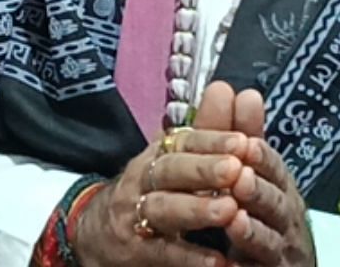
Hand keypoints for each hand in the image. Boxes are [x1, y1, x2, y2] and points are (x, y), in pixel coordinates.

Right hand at [73, 129, 246, 266]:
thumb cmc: (149, 194)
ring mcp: (134, 215)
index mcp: (158, 156)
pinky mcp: (134, 251)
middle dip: (203, 169)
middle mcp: (142, 181)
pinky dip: (190, 257)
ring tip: (230, 210)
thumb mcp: (174, 162)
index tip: (244, 142)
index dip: (213, 141)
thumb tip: (228, 89)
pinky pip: (162, 252)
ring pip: (163, 208)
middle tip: (236, 169)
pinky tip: (219, 261)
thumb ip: (207, 131)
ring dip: (196, 209)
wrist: (95, 236)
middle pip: (170, 170)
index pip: (183, 142)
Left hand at [198, 87, 315, 266]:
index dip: (262, 157)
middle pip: (276, 204)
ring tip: (235, 219)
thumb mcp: (248, 172)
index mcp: (278, 188)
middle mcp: (285, 219)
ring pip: (270, 241)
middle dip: (259, 190)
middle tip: (240, 177)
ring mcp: (281, 251)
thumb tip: (241, 91)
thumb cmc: (261, 215)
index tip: (246, 144)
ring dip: (254, 230)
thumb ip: (238, 135)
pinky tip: (232, 262)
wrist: (274, 264)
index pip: (273, 168)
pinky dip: (248, 264)